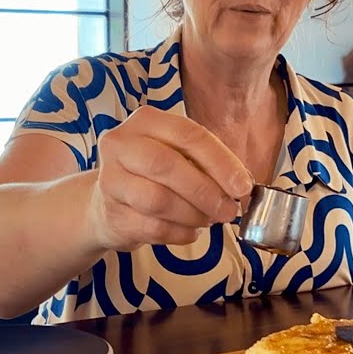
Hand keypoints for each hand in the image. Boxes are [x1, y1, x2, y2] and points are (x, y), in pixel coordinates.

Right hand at [87, 107, 253, 249]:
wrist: (110, 204)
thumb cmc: (153, 175)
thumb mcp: (179, 156)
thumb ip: (208, 163)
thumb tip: (240, 185)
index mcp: (145, 121)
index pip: (187, 134)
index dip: (220, 162)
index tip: (242, 186)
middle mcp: (121, 144)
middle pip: (167, 165)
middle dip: (206, 192)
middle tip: (228, 211)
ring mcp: (110, 180)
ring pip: (158, 200)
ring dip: (193, 215)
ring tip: (208, 220)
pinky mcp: (110, 213)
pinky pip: (153, 227)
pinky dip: (180, 233)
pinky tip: (190, 231)